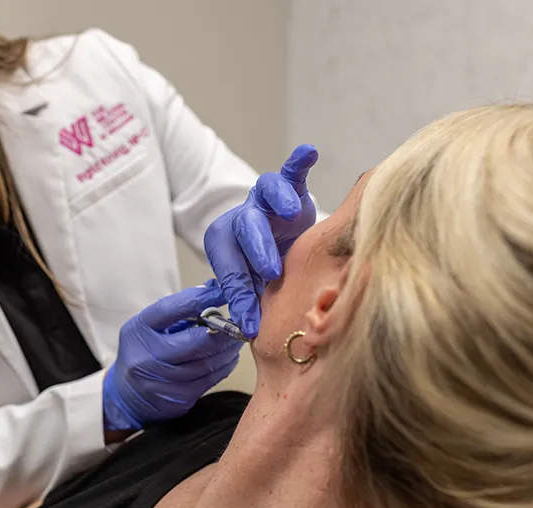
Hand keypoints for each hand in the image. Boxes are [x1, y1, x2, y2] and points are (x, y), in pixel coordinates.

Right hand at [102, 280, 242, 430]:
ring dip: (228, 349)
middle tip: (238, 322)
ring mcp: (162, 380)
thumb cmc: (145, 351)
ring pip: (207, 363)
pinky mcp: (177, 398)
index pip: (171, 309)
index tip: (221, 290)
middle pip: (196, 341)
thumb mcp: (149, 327)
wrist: (127, 396)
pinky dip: (224, 366)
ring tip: (236, 338)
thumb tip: (213, 290)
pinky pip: (209, 380)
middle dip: (223, 330)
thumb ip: (178, 312)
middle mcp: (147, 355)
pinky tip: (229, 357)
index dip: (199, 298)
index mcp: (139, 329)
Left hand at [204, 145, 318, 337]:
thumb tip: (252, 330)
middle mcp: (242, 218)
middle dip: (258, 250)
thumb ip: (250, 302)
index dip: (240, 294)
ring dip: (279, 201)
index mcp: (224, 244)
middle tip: (271, 271)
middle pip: (246, 229)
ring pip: (267, 193)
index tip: (251, 320)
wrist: (283, 246)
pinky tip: (308, 153)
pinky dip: (298, 162)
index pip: (229, 268)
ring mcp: (265, 201)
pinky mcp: (290, 188)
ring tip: (292, 212)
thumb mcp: (256, 288)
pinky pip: (291, 172)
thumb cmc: (265, 270)